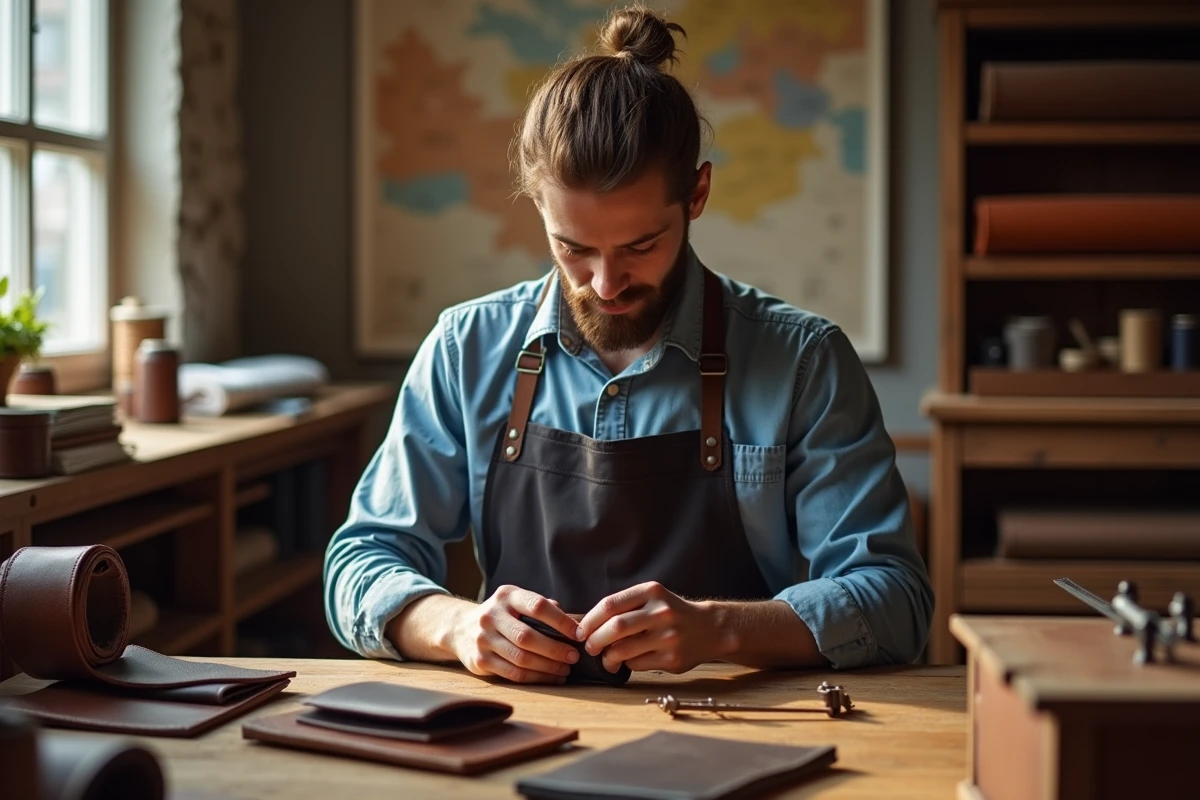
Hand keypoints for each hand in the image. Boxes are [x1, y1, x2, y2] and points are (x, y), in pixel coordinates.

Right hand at [449, 585, 580, 683]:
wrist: (460, 628)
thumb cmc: (502, 615)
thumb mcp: (517, 602)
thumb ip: (542, 607)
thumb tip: (574, 623)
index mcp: (506, 596)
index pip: (537, 606)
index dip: (561, 621)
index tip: (578, 634)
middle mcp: (491, 615)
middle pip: (528, 636)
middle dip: (555, 649)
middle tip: (574, 657)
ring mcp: (483, 639)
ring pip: (521, 658)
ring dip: (548, 667)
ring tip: (565, 670)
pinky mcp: (480, 661)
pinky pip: (513, 673)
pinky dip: (536, 678)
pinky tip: (551, 677)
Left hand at [576, 582, 724, 673]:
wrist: (710, 628)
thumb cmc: (671, 613)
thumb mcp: (652, 598)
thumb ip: (625, 606)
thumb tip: (586, 624)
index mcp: (651, 592)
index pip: (610, 605)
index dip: (590, 620)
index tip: (580, 630)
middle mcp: (661, 612)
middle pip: (615, 627)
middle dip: (594, 640)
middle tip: (589, 647)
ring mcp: (668, 636)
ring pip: (623, 650)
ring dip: (607, 657)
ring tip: (606, 658)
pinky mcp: (672, 659)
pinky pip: (636, 664)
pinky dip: (626, 664)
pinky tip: (627, 662)